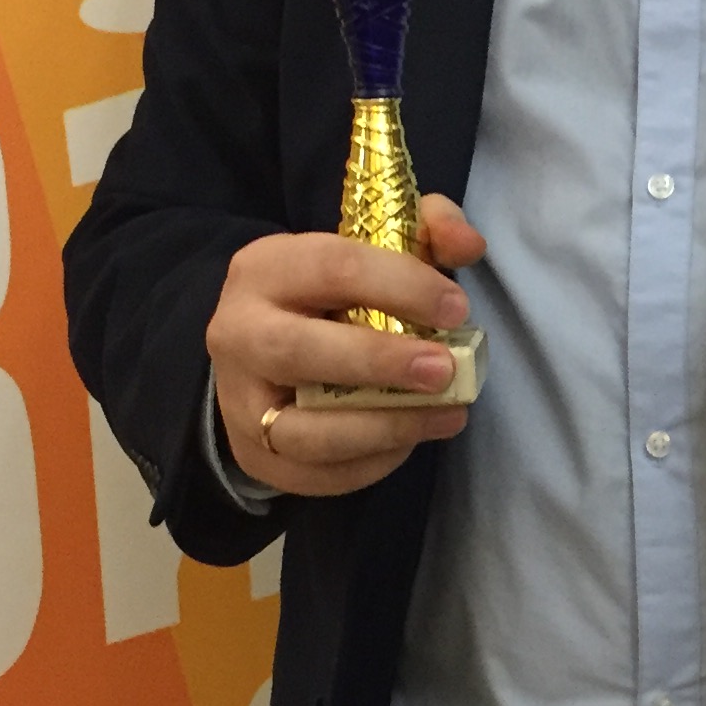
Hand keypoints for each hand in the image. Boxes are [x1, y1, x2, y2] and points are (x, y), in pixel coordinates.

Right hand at [207, 196, 486, 499]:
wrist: (266, 348)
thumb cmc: (335, 293)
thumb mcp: (375, 246)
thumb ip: (428, 230)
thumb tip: (468, 246)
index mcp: (264, 268)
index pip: (333, 268)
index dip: (401, 286)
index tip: (456, 308)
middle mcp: (237, 333)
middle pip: (298, 351)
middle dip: (379, 363)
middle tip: (445, 370)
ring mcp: (240, 401)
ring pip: (304, 430)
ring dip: (384, 427)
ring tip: (447, 415)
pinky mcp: (256, 455)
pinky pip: (315, 474)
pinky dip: (370, 464)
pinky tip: (411, 440)